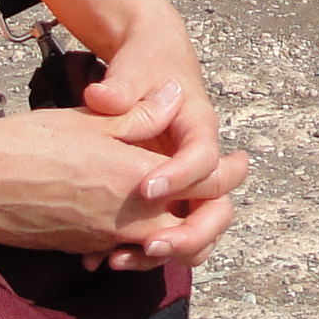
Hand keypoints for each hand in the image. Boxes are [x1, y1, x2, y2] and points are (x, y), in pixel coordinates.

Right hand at [0, 99, 248, 264]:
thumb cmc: (31, 142)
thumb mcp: (91, 121)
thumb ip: (140, 116)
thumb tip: (174, 97)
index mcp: (138, 178)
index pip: (205, 185)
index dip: (226, 174)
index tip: (238, 163)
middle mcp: (128, 217)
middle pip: (193, 230)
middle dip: (209, 216)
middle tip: (216, 197)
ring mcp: (104, 240)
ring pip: (158, 247)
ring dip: (175, 233)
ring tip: (182, 214)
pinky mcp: (81, 250)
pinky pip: (122, 254)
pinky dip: (135, 244)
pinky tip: (131, 229)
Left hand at [81, 18, 237, 261]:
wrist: (152, 60)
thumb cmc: (147, 61)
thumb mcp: (135, 65)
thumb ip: (121, 84)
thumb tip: (103, 98)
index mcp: (198, 126)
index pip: (203, 157)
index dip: (180, 176)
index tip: (146, 190)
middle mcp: (201, 161)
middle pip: (217, 208)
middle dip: (190, 233)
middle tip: (151, 244)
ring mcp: (187, 182)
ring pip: (196, 229)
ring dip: (169, 251)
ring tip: (119, 258)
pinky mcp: (169, 196)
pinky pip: (167, 231)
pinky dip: (143, 250)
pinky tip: (102, 257)